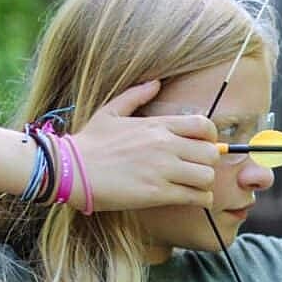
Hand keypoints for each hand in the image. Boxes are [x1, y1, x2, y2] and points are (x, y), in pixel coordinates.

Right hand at [67, 80, 219, 211]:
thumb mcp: (111, 111)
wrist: (70, 170)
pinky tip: (191, 199)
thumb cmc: (90, 143)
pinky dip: (200, 200)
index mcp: (157, 125)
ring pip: (207, 177)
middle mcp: (165, 145)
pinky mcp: (158, 193)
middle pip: (211, 154)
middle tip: (198, 169)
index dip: (210, 138)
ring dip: (205, 183)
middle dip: (209, 163)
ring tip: (194, 186)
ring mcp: (163, 170)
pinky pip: (196, 197)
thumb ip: (136, 96)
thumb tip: (155, 82)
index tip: (202, 147)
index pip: (204, 126)